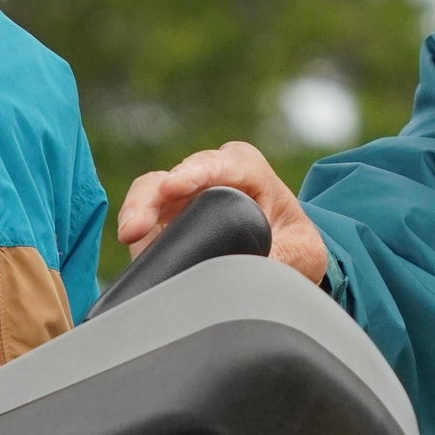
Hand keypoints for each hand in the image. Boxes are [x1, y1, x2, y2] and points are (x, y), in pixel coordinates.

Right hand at [118, 141, 328, 285]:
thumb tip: (255, 271)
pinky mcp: (164, 224)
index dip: (196, 172)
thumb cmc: (294, 243)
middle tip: (138, 226)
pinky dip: (135, 234)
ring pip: (150, 194)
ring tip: (130, 236)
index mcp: (247, 170)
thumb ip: (284, 256)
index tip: (175, 187)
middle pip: (174, 177)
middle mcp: (209, 178)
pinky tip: (135, 252)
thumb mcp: (303, 251)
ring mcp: (183, 200)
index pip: (221, 164)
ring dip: (136, 213)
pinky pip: (142, 222)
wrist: (284, 259)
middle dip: (153, 197)